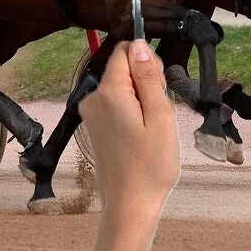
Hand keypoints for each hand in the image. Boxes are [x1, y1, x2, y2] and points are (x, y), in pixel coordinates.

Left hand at [80, 40, 179, 213]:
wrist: (129, 206)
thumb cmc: (150, 165)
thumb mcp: (160, 116)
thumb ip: (148, 77)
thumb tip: (138, 45)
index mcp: (109, 92)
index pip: (126, 51)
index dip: (147, 63)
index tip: (160, 88)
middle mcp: (93, 98)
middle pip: (124, 68)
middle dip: (146, 82)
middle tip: (159, 114)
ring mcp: (91, 114)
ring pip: (123, 87)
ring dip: (142, 99)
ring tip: (151, 129)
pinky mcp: (94, 127)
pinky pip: (117, 104)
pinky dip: (133, 112)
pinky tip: (141, 135)